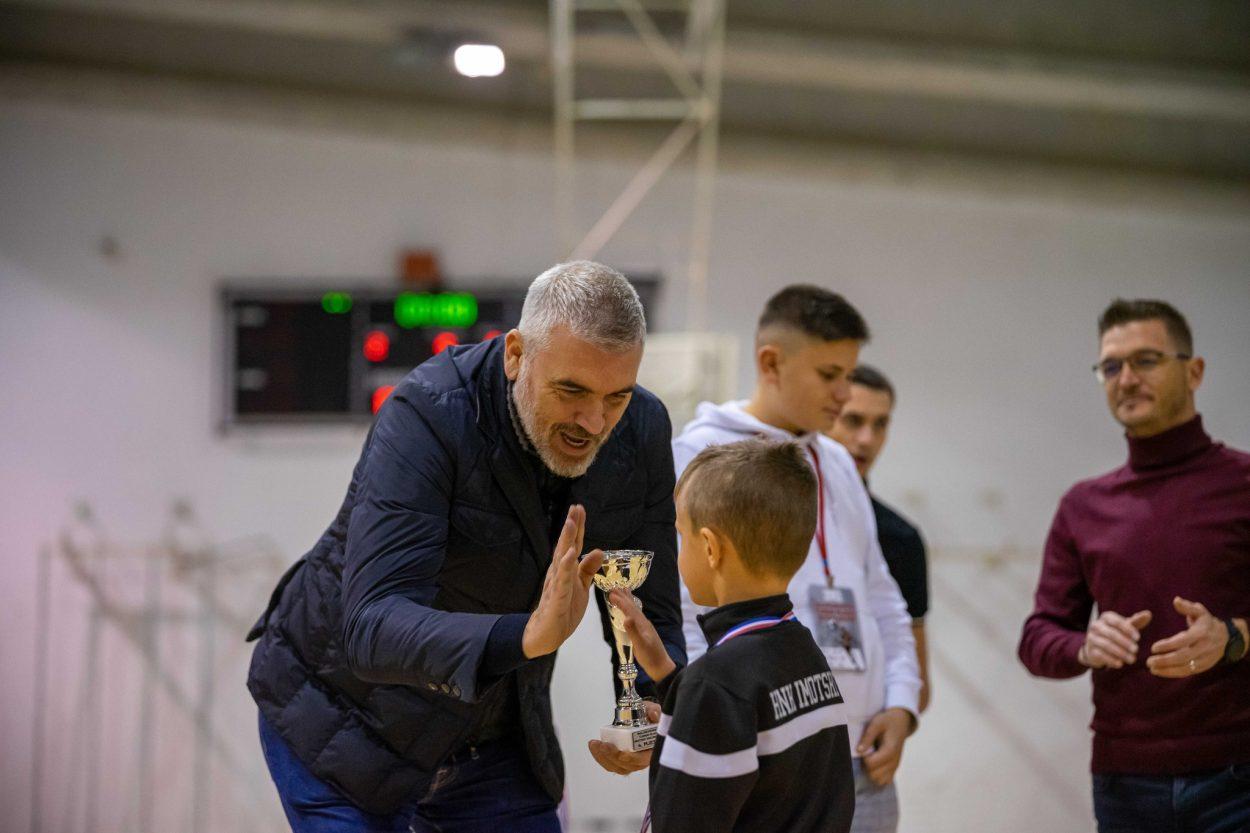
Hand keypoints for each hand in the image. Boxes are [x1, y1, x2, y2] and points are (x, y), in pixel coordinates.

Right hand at [522, 506, 603, 658]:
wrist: (547, 634)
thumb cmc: (564, 609)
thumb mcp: (581, 587)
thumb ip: (588, 569)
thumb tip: (598, 550)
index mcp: (566, 570)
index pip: (573, 544)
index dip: (577, 527)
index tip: (579, 508)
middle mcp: (559, 573)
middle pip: (566, 547)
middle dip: (570, 527)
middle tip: (574, 508)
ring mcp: (556, 585)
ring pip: (562, 560)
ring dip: (566, 541)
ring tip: (570, 524)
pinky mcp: (556, 599)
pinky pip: (562, 582)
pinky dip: (566, 568)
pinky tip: (569, 555)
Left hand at [588, 701, 660, 774]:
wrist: (641, 719)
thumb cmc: (648, 718)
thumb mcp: (652, 710)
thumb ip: (654, 711)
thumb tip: (654, 713)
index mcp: (653, 751)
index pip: (644, 760)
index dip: (633, 759)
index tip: (622, 754)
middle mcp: (642, 761)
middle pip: (627, 766)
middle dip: (613, 757)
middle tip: (604, 745)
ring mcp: (630, 763)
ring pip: (616, 767)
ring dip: (603, 757)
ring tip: (594, 744)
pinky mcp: (619, 761)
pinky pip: (609, 764)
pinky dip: (600, 756)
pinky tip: (593, 746)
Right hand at [607, 589, 676, 682]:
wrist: (660, 666)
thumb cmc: (650, 656)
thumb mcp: (640, 645)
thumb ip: (633, 631)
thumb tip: (626, 618)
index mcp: (642, 624)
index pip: (630, 609)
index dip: (620, 601)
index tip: (611, 593)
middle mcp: (644, 623)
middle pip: (633, 607)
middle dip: (624, 597)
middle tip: (614, 587)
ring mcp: (644, 627)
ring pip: (635, 610)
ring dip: (628, 601)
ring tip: (623, 592)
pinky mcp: (644, 632)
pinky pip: (635, 616)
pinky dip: (630, 610)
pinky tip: (629, 612)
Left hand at [856, 707, 913, 785]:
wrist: (900, 723)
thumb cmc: (887, 722)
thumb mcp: (876, 723)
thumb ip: (868, 737)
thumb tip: (859, 751)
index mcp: (890, 750)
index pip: (871, 764)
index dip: (864, 757)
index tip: (864, 748)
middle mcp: (894, 761)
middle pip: (874, 775)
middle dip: (866, 766)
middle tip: (867, 753)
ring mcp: (895, 767)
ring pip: (879, 781)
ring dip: (871, 772)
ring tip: (871, 758)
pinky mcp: (894, 769)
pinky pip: (885, 781)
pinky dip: (878, 776)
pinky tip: (875, 765)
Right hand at [1079, 609, 1151, 668]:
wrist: (1097, 646)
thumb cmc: (1115, 633)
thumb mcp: (1125, 627)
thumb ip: (1136, 621)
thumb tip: (1148, 614)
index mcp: (1106, 617)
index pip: (1116, 621)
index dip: (1127, 629)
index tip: (1138, 638)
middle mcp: (1096, 626)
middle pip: (1111, 633)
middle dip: (1124, 642)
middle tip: (1136, 650)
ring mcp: (1091, 638)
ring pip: (1106, 645)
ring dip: (1120, 653)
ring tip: (1132, 659)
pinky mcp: (1090, 650)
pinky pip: (1100, 655)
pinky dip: (1111, 660)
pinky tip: (1120, 664)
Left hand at [1146, 597, 1227, 677]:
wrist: (1227, 639)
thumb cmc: (1207, 623)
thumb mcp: (1199, 611)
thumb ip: (1187, 607)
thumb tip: (1175, 600)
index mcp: (1201, 633)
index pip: (1184, 641)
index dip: (1169, 645)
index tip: (1153, 648)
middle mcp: (1204, 647)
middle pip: (1184, 657)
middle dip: (1165, 660)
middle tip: (1148, 661)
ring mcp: (1205, 659)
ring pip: (1186, 667)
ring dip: (1168, 670)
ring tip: (1151, 668)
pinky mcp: (1203, 667)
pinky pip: (1188, 672)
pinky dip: (1173, 673)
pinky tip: (1160, 672)